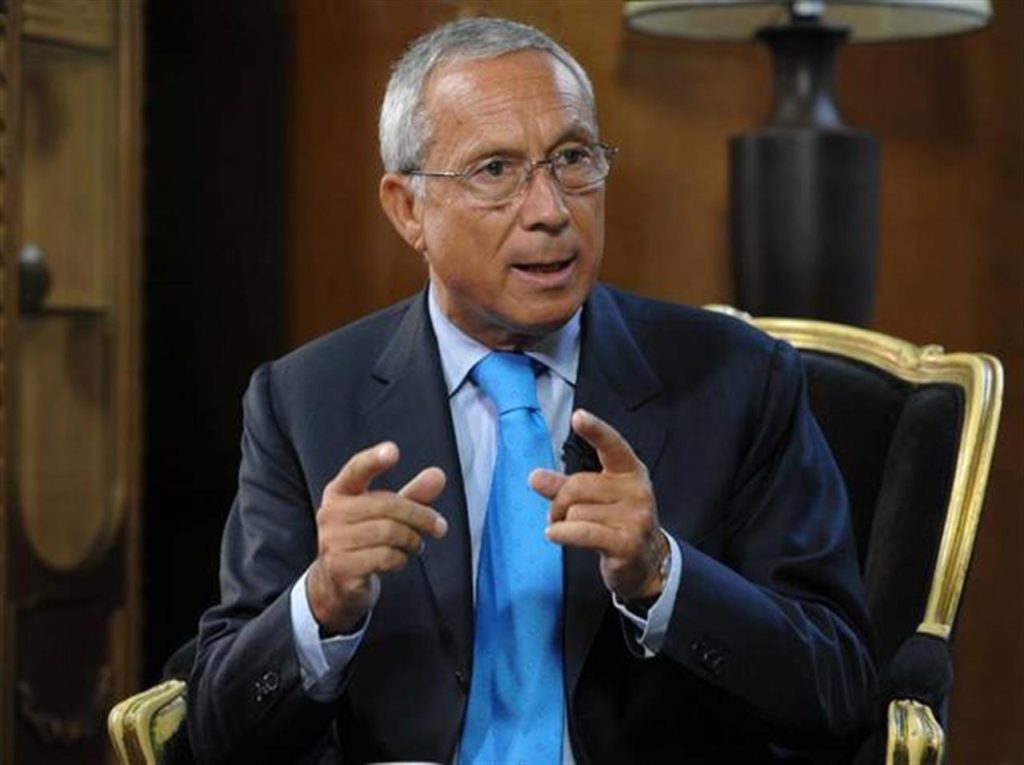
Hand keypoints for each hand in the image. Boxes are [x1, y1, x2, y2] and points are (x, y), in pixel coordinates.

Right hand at [306, 442, 447, 634]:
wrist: (337, 583)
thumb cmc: (365, 540)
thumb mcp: (388, 514)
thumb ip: (413, 494)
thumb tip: (438, 474)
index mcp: (340, 491)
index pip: (357, 469)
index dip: (374, 459)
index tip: (393, 451)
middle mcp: (331, 513)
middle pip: (388, 505)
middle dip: (420, 516)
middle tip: (438, 526)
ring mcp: (332, 541)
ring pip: (390, 532)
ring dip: (412, 540)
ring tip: (415, 545)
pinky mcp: (340, 567)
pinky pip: (385, 557)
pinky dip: (401, 559)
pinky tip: (398, 559)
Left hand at [531, 409, 667, 601]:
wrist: (647, 561)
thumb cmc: (617, 522)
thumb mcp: (594, 498)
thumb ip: (564, 485)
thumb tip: (535, 477)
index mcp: (630, 471)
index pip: (612, 445)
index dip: (595, 430)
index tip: (578, 416)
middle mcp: (637, 491)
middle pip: (577, 485)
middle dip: (558, 501)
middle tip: (557, 514)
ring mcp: (635, 518)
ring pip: (575, 512)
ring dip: (562, 523)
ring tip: (570, 530)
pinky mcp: (626, 544)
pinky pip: (580, 532)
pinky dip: (561, 533)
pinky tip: (555, 534)